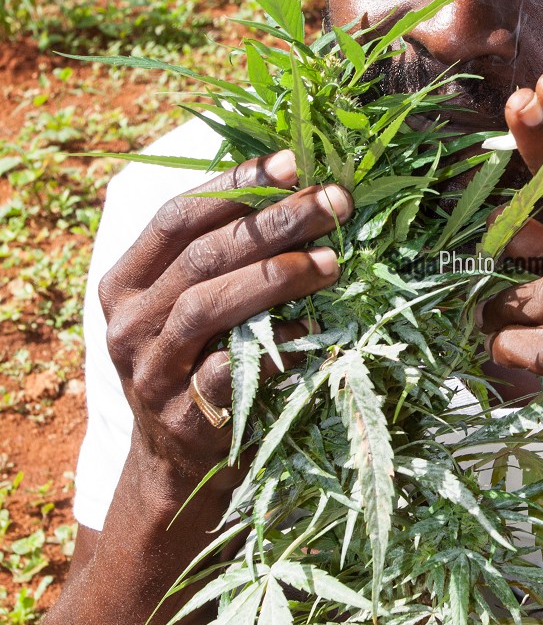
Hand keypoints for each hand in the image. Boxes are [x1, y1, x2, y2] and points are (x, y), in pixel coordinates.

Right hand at [98, 149, 352, 489]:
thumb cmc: (198, 363)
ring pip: (209, 304)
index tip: (291, 160)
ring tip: (334, 261)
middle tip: (335, 201)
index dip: (234, 185)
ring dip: (277, 275)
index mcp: (125, 280)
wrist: (177, 463)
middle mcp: (129, 320)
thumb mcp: (189, 305)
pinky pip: (232, 368)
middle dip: (275, 220)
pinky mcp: (183, 413)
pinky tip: (316, 326)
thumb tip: (294, 187)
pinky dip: (278, 343)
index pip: (176, 215)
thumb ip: (219, 256)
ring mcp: (151, 369)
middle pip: (202, 254)